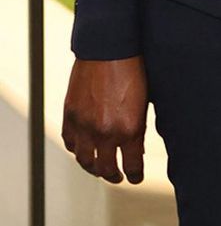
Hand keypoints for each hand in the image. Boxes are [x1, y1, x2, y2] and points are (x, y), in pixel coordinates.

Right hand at [62, 57, 147, 184]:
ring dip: (93, 167)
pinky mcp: (71, 116)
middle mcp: (105, 132)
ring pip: (85, 161)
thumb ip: (138, 127)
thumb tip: (135, 147)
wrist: (109, 48)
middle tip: (118, 176)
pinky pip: (71, 143)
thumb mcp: (145, 102)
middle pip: (107, 169)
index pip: (132, 166)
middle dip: (114, 175)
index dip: (134, 175)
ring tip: (99, 167)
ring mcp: (85, 126)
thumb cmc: (132, 69)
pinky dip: (77, 148)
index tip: (134, 177)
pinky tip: (83, 148)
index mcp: (129, 129)